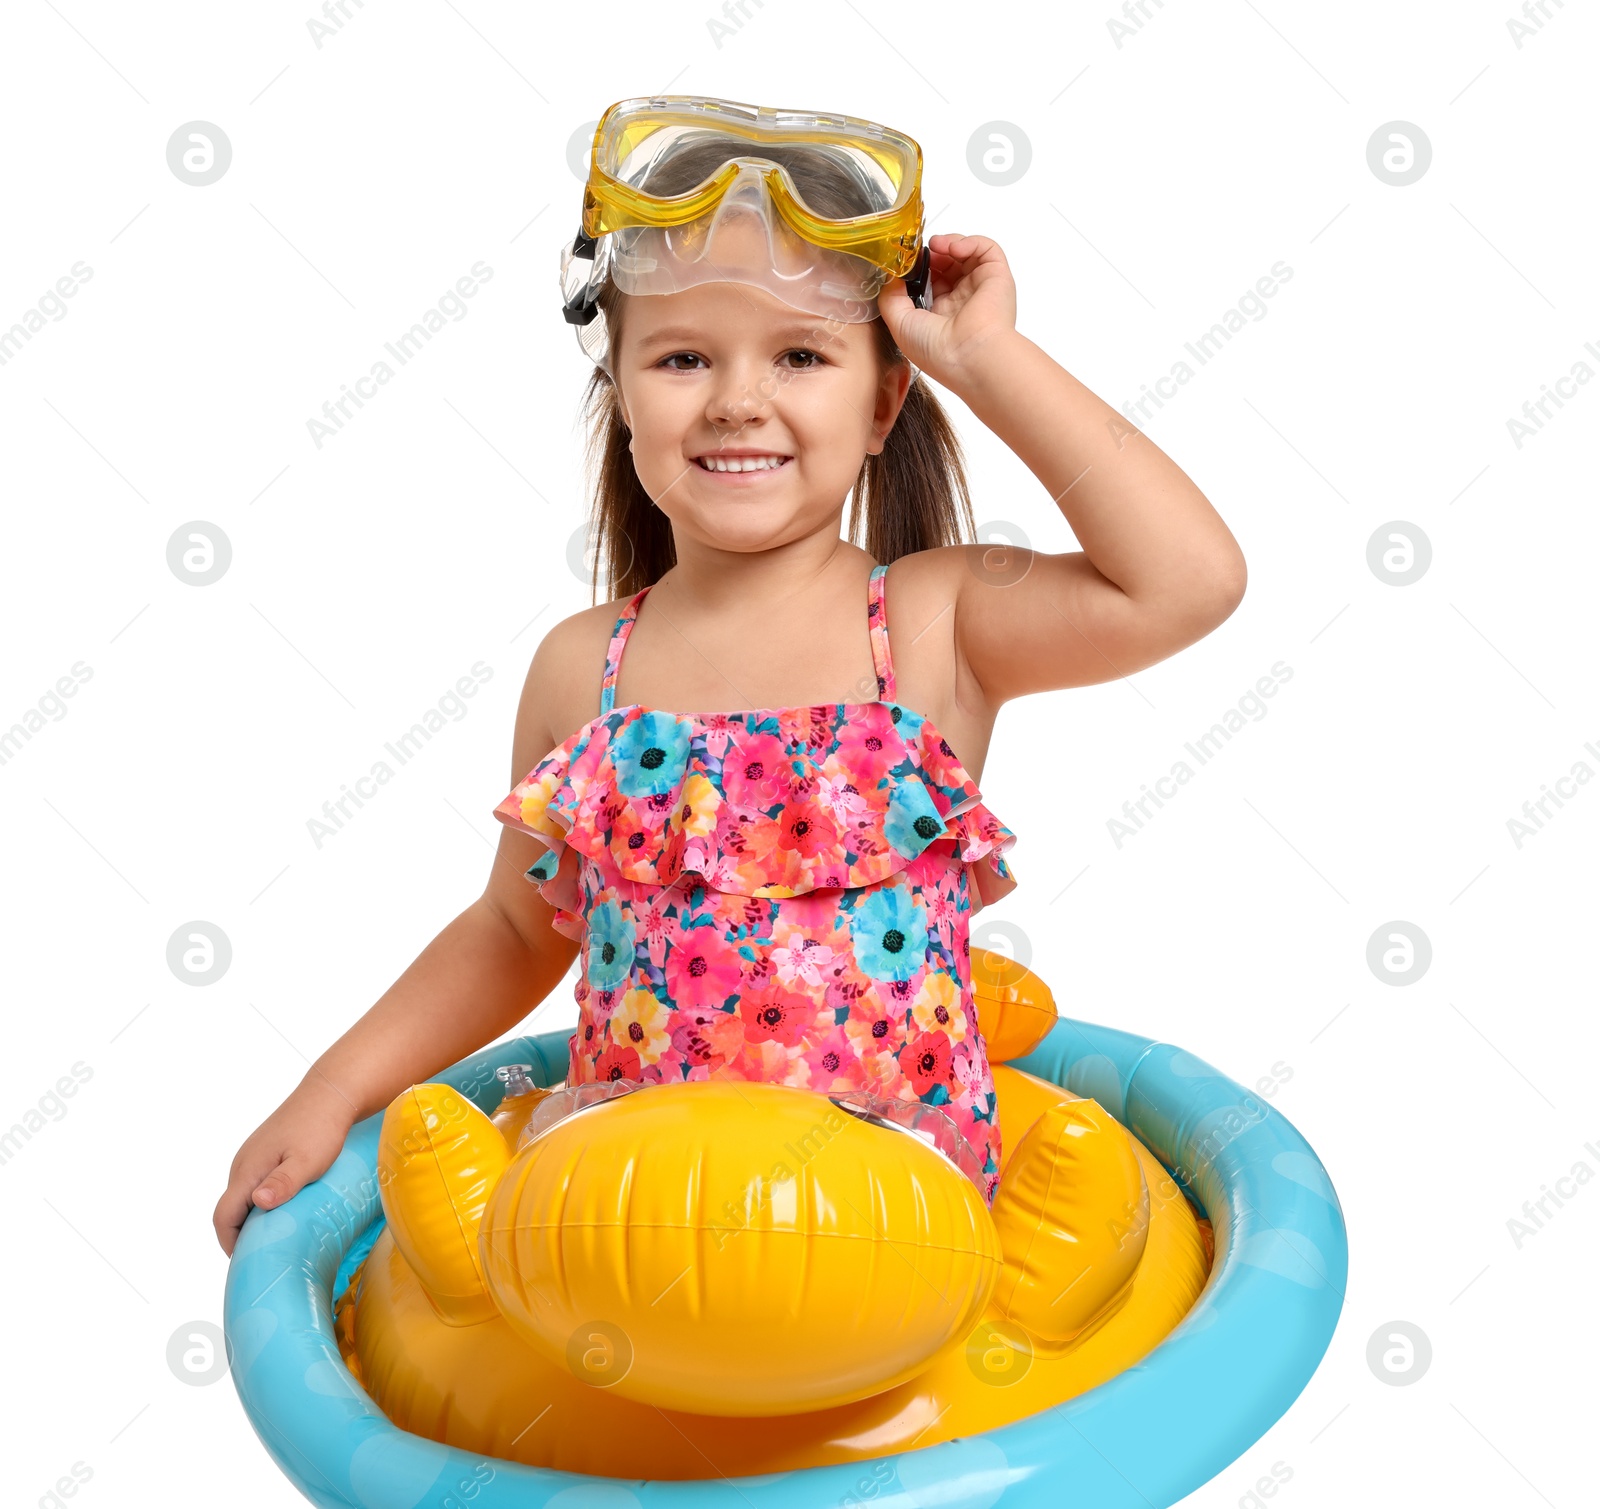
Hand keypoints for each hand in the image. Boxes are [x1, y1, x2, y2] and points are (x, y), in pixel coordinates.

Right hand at [213, 1078, 356, 1255]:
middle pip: (230, 1210)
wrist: (330, 1093)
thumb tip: (258, 1203)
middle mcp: (243, 1164)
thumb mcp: (307, 1160)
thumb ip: (283, 1183)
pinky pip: (254, 1184)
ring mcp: (253, 1156)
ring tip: (276, 1237)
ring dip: (253, 1218)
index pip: (223, 1217)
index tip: (246, 1263)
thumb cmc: (322, 1127)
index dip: (229, 1244)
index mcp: (247, 1170)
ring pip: (242, 1196)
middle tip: (264, 1256)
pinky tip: (284, 1209)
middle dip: (241, 1235)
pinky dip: (261, 1202)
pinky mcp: (266, 1151)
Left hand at [878, 233, 1018, 392]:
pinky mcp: (997, 277)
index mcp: (940, 315)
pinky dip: (970, 241)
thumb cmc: (938, 351)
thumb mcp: (899, 324)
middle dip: (932, 254)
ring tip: (936, 245)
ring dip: (949, 243)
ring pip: (966, 254)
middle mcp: (961, 301)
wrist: (969, 356)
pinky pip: (986, 249)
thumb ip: (890, 298)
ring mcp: (980, 288)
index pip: (930, 282)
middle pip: (947, 264)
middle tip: (919, 252)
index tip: (906, 261)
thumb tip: (891, 276)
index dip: (918, 268)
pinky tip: (953, 248)